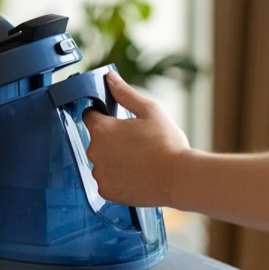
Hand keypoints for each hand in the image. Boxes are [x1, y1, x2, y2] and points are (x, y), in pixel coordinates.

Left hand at [83, 71, 190, 206]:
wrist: (178, 178)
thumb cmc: (166, 144)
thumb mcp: (149, 111)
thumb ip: (125, 93)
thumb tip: (110, 77)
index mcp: (102, 129)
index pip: (89, 115)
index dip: (103, 115)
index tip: (117, 120)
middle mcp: (94, 151)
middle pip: (96, 141)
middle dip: (111, 140)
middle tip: (135, 143)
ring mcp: (98, 173)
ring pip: (101, 162)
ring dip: (113, 160)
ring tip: (138, 161)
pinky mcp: (105, 191)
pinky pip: (106, 181)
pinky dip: (117, 179)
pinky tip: (135, 175)